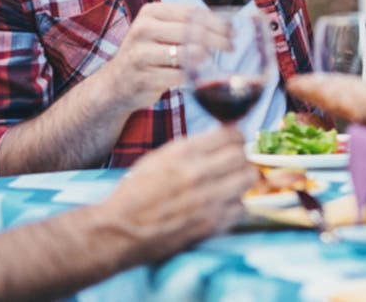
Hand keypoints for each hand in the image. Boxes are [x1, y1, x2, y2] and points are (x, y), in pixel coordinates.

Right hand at [100, 4, 233, 111]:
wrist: (116, 83)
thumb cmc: (147, 52)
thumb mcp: (159, 30)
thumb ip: (185, 23)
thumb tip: (226, 23)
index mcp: (150, 13)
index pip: (191, 12)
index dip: (216, 21)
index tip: (232, 29)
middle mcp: (143, 30)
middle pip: (191, 31)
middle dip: (217, 39)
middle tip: (231, 45)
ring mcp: (142, 55)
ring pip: (187, 54)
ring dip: (206, 57)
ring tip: (216, 59)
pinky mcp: (145, 79)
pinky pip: (179, 76)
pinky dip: (193, 76)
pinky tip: (200, 75)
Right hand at [103, 126, 254, 262]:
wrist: (118, 230)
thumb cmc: (135, 193)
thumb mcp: (159, 157)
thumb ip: (191, 147)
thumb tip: (222, 137)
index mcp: (182, 152)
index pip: (230, 135)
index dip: (237, 137)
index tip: (236, 142)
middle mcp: (197, 173)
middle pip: (242, 156)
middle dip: (241, 157)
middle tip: (235, 164)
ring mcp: (206, 200)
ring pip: (247, 180)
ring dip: (241, 180)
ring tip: (231, 184)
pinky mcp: (209, 225)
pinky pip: (241, 208)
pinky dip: (236, 205)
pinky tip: (224, 205)